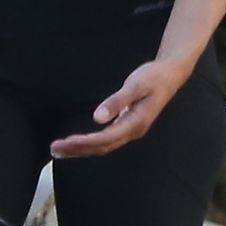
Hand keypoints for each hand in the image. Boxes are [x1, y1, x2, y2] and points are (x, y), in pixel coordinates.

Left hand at [50, 57, 189, 159]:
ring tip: (60, 150)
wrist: (171, 74)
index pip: (105, 139)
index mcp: (135, 123)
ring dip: (82, 149)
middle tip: (55, 149)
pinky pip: (106, 140)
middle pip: (102, 147)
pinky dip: (91, 143)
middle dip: (78, 149)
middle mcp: (132, 131)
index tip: (65, 142)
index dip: (84, 142)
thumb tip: (98, 118)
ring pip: (103, 146)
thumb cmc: (153, 78)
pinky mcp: (127, 125)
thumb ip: (117, 101)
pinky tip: (79, 143)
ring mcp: (130, 130)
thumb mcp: (135, 85)